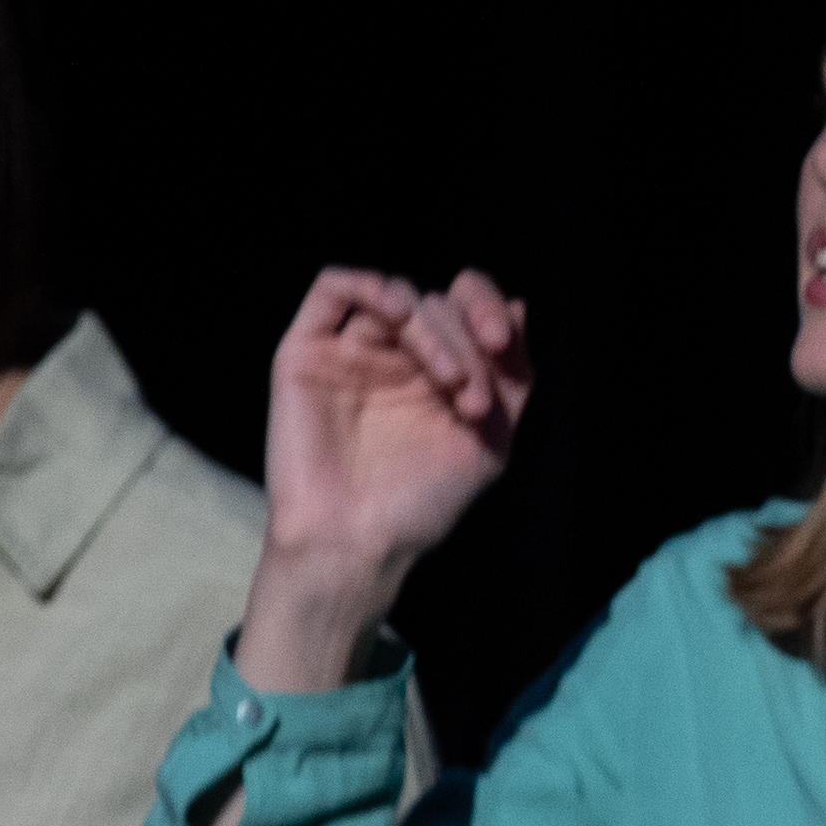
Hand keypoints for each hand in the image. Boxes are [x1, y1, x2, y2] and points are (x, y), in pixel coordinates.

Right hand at [237, 267, 530, 689]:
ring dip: (433, 328)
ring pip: (398, 297)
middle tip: (475, 401)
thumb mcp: (491, 438)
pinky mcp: (305, 353)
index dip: (489, 309)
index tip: (504, 344)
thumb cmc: (422, 502)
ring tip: (450, 384)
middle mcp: (396, 356)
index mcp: (440, 370)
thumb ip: (511, 376)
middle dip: (468, 344)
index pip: (467, 310)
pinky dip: (371, 286)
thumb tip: (520, 306)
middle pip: (439, 305)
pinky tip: (398, 312)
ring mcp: (351, 352)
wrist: (358, 540)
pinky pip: (332, 289)